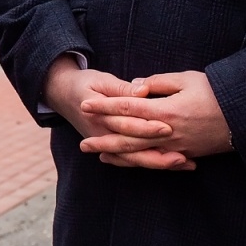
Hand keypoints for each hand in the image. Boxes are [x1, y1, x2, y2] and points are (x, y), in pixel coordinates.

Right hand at [43, 56, 185, 170]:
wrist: (62, 95)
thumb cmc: (84, 84)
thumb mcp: (100, 79)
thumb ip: (121, 87)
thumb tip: (143, 90)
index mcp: (100, 115)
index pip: (126, 123)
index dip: (147, 126)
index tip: (168, 127)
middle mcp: (102, 133)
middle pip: (132, 148)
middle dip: (157, 153)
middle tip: (182, 156)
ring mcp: (106, 143)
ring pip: (133, 159)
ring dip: (158, 163)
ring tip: (183, 164)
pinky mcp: (111, 147)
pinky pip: (131, 161)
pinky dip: (152, 164)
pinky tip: (173, 166)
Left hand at [79, 70, 232, 167]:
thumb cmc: (216, 92)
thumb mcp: (186, 79)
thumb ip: (157, 82)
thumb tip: (135, 86)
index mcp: (166, 110)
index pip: (127, 108)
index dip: (104, 106)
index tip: (85, 104)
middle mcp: (168, 132)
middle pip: (128, 137)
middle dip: (103, 138)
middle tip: (82, 141)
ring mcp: (177, 146)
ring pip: (140, 153)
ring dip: (117, 154)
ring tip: (97, 154)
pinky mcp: (186, 154)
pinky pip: (156, 161)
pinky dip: (139, 162)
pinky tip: (126, 161)